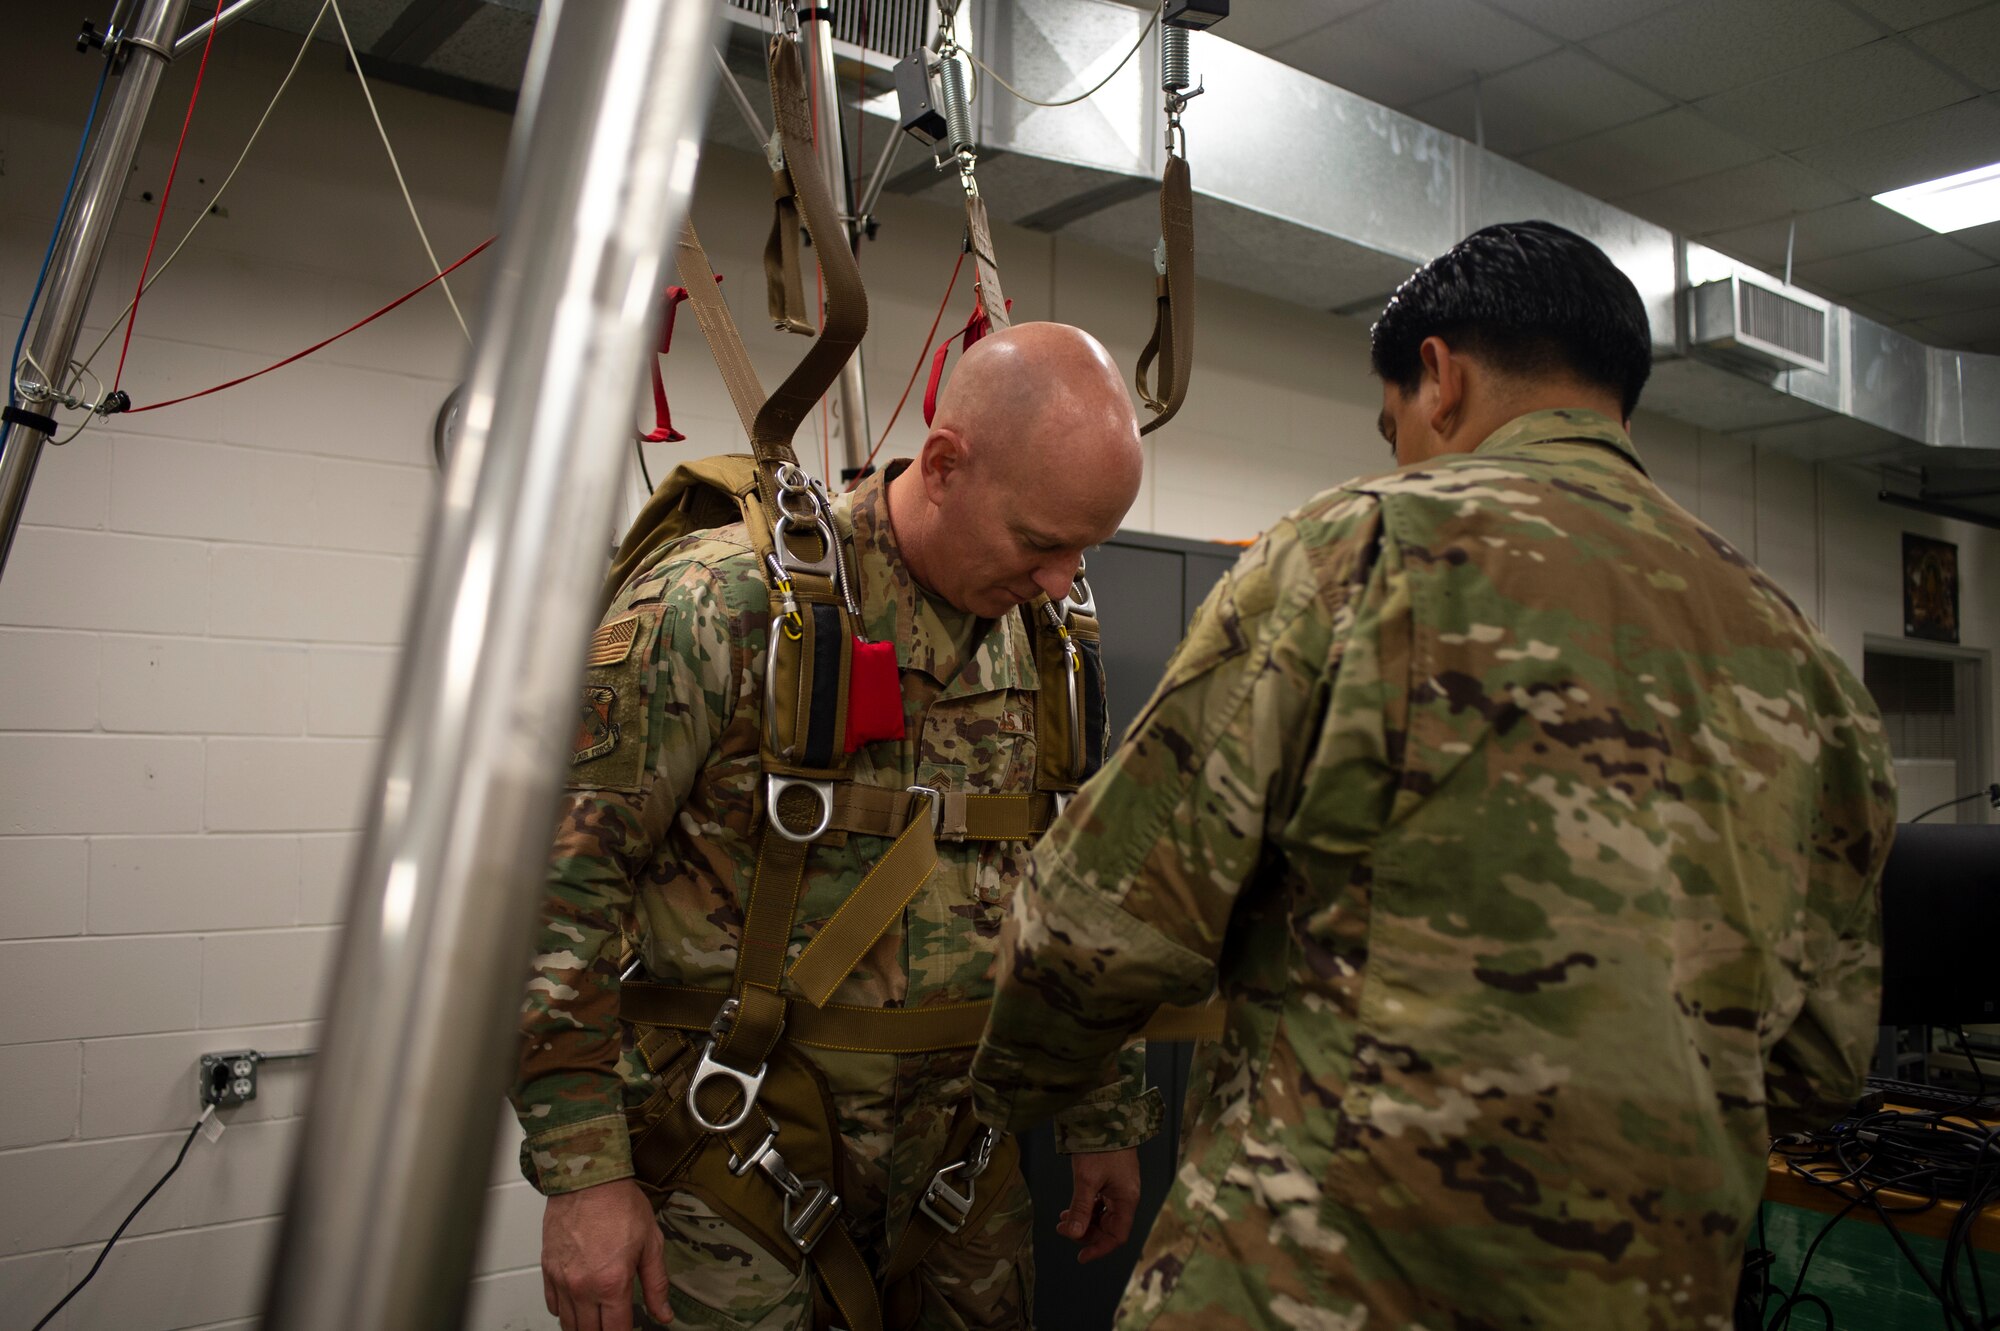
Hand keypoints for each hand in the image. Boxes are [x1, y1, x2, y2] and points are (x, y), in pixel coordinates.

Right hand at [542, 1178, 672, 1330]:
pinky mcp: (547, 1269)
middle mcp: (582, 1287)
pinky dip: (565, 1311)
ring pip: (568, 1324)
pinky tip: (578, 1303)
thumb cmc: (620, 1204)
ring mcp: (562, 1280)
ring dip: (583, 1327)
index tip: (629, 1330)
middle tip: (614, 1322)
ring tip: (597, 1318)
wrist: (588, 1179)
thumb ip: (656, 1284)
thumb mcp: (651, 1243)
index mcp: (611, 1283)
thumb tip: (664, 1315)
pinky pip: (552, 1305)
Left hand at [1059, 1147, 1140, 1263]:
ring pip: (1102, 1216)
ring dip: (1084, 1220)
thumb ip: (1081, 1208)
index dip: (1099, 1248)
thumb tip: (1073, 1235)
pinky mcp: (1111, 1181)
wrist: (1107, 1118)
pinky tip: (1071, 1208)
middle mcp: (1125, 1198)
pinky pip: (1100, 1204)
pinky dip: (1086, 1209)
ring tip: (1064, 1218)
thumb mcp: (1087, 1179)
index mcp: (1126, 1200)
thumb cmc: (1100, 1148)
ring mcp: (1119, 1189)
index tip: (1081, 1256)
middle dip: (1086, 1233)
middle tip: (1063, 1229)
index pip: (1117, 1236)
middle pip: (1108, 1228)